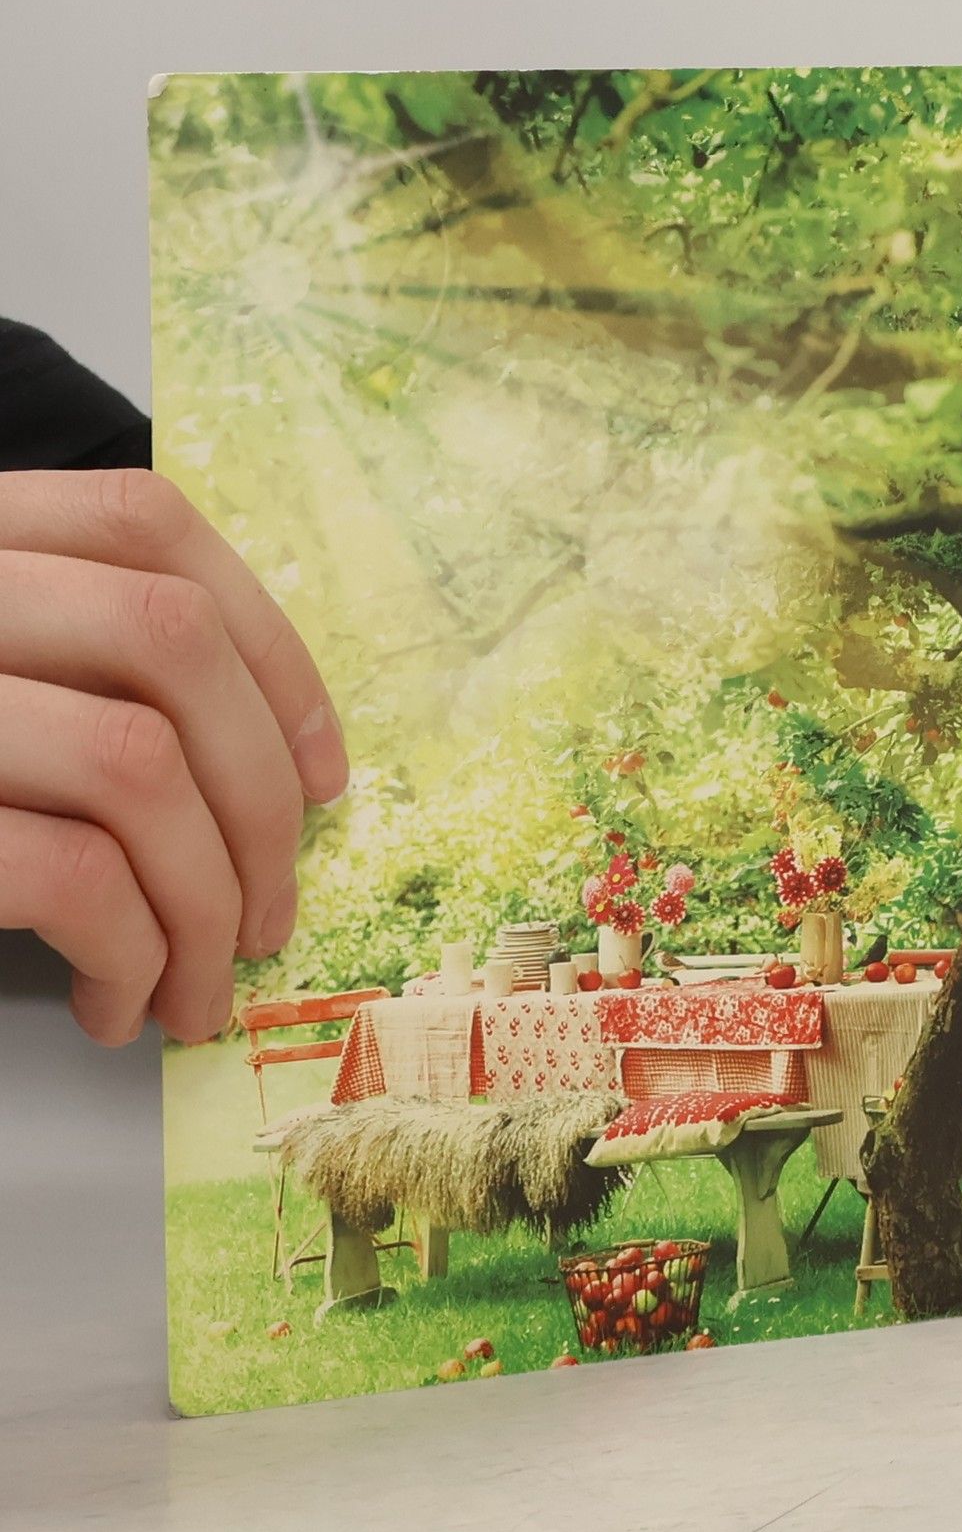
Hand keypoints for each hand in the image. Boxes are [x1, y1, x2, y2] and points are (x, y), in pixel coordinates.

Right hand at [0, 470, 346, 1043]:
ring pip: (139, 765)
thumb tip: (281, 768)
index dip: (268, 649)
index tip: (323, 772)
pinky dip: (132, 950)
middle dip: (261, 794)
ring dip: (209, 901)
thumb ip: (76, 676)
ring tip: (202, 988)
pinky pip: (68, 870)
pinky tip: (118, 1002)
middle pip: (171, 639)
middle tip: (275, 913)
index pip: (149, 530)